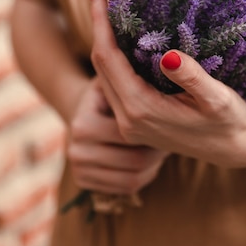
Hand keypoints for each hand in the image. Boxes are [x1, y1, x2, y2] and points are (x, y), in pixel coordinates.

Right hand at [67, 77, 169, 194]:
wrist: (83, 110)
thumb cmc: (109, 90)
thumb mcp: (117, 77)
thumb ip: (131, 70)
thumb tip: (169, 59)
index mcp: (83, 124)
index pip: (132, 135)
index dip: (157, 130)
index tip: (168, 120)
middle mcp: (75, 150)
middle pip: (135, 160)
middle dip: (158, 150)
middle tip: (170, 137)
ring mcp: (78, 169)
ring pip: (134, 178)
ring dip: (154, 165)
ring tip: (161, 148)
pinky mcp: (84, 183)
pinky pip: (127, 187)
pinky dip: (144, 175)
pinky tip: (149, 161)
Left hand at [89, 0, 245, 167]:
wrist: (236, 150)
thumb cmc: (231, 122)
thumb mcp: (218, 99)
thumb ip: (193, 78)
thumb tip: (168, 55)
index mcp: (141, 110)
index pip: (108, 58)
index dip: (101, 23)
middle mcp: (127, 119)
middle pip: (100, 65)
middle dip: (98, 27)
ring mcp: (129, 123)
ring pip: (105, 75)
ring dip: (104, 42)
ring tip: (109, 9)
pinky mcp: (135, 122)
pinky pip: (115, 84)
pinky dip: (114, 58)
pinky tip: (123, 39)